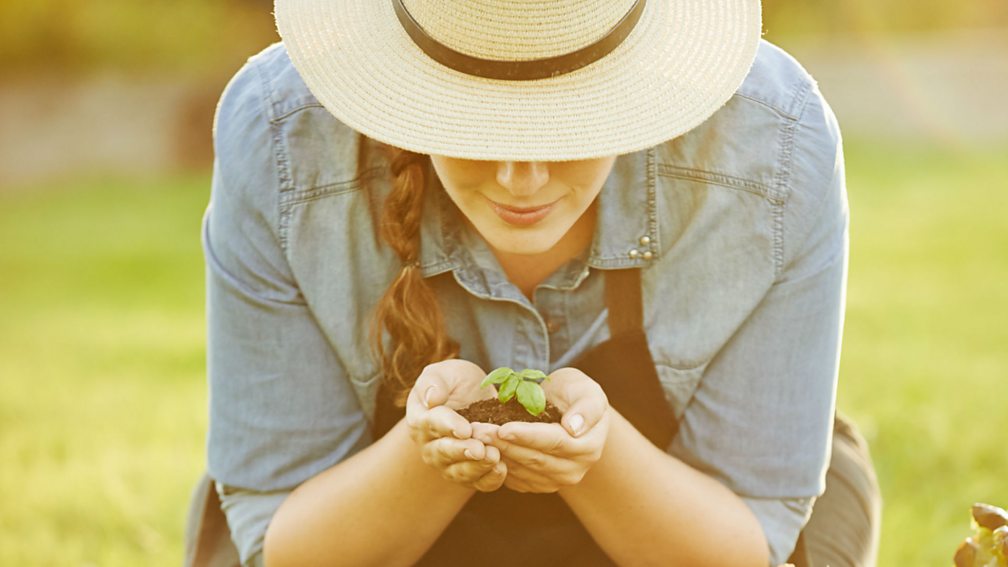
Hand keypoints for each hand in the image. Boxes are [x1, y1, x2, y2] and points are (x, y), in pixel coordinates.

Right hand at [405, 359, 506, 491]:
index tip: (465, 429)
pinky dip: (489, 479)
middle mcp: (430, 446)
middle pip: (443, 453)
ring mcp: (448, 463)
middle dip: (463, 451)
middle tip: (480, 449)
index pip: (431, 424)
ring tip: (494, 458)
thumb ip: (434, 382)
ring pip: (459, 472)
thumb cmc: (456, 382)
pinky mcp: (468, 474)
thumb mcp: (446, 373)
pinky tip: (502, 469)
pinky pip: (477, 482)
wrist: (475, 397)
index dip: (449, 427)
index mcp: (421, 420)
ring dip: (477, 467)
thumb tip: (431, 398)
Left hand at [483, 367, 609, 492]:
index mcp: (589, 447)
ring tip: (475, 436)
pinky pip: (516, 478)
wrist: (568, 410)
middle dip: (504, 444)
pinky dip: (498, 464)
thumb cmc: (575, 393)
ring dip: (496, 454)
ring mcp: (557, 481)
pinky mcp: (540, 484)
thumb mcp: (586, 390)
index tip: (503, 427)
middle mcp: (575, 471)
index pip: (554, 443)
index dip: (528, 436)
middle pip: (534, 459)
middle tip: (477, 430)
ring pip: (522, 470)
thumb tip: (574, 428)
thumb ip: (586, 407)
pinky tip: (481, 449)